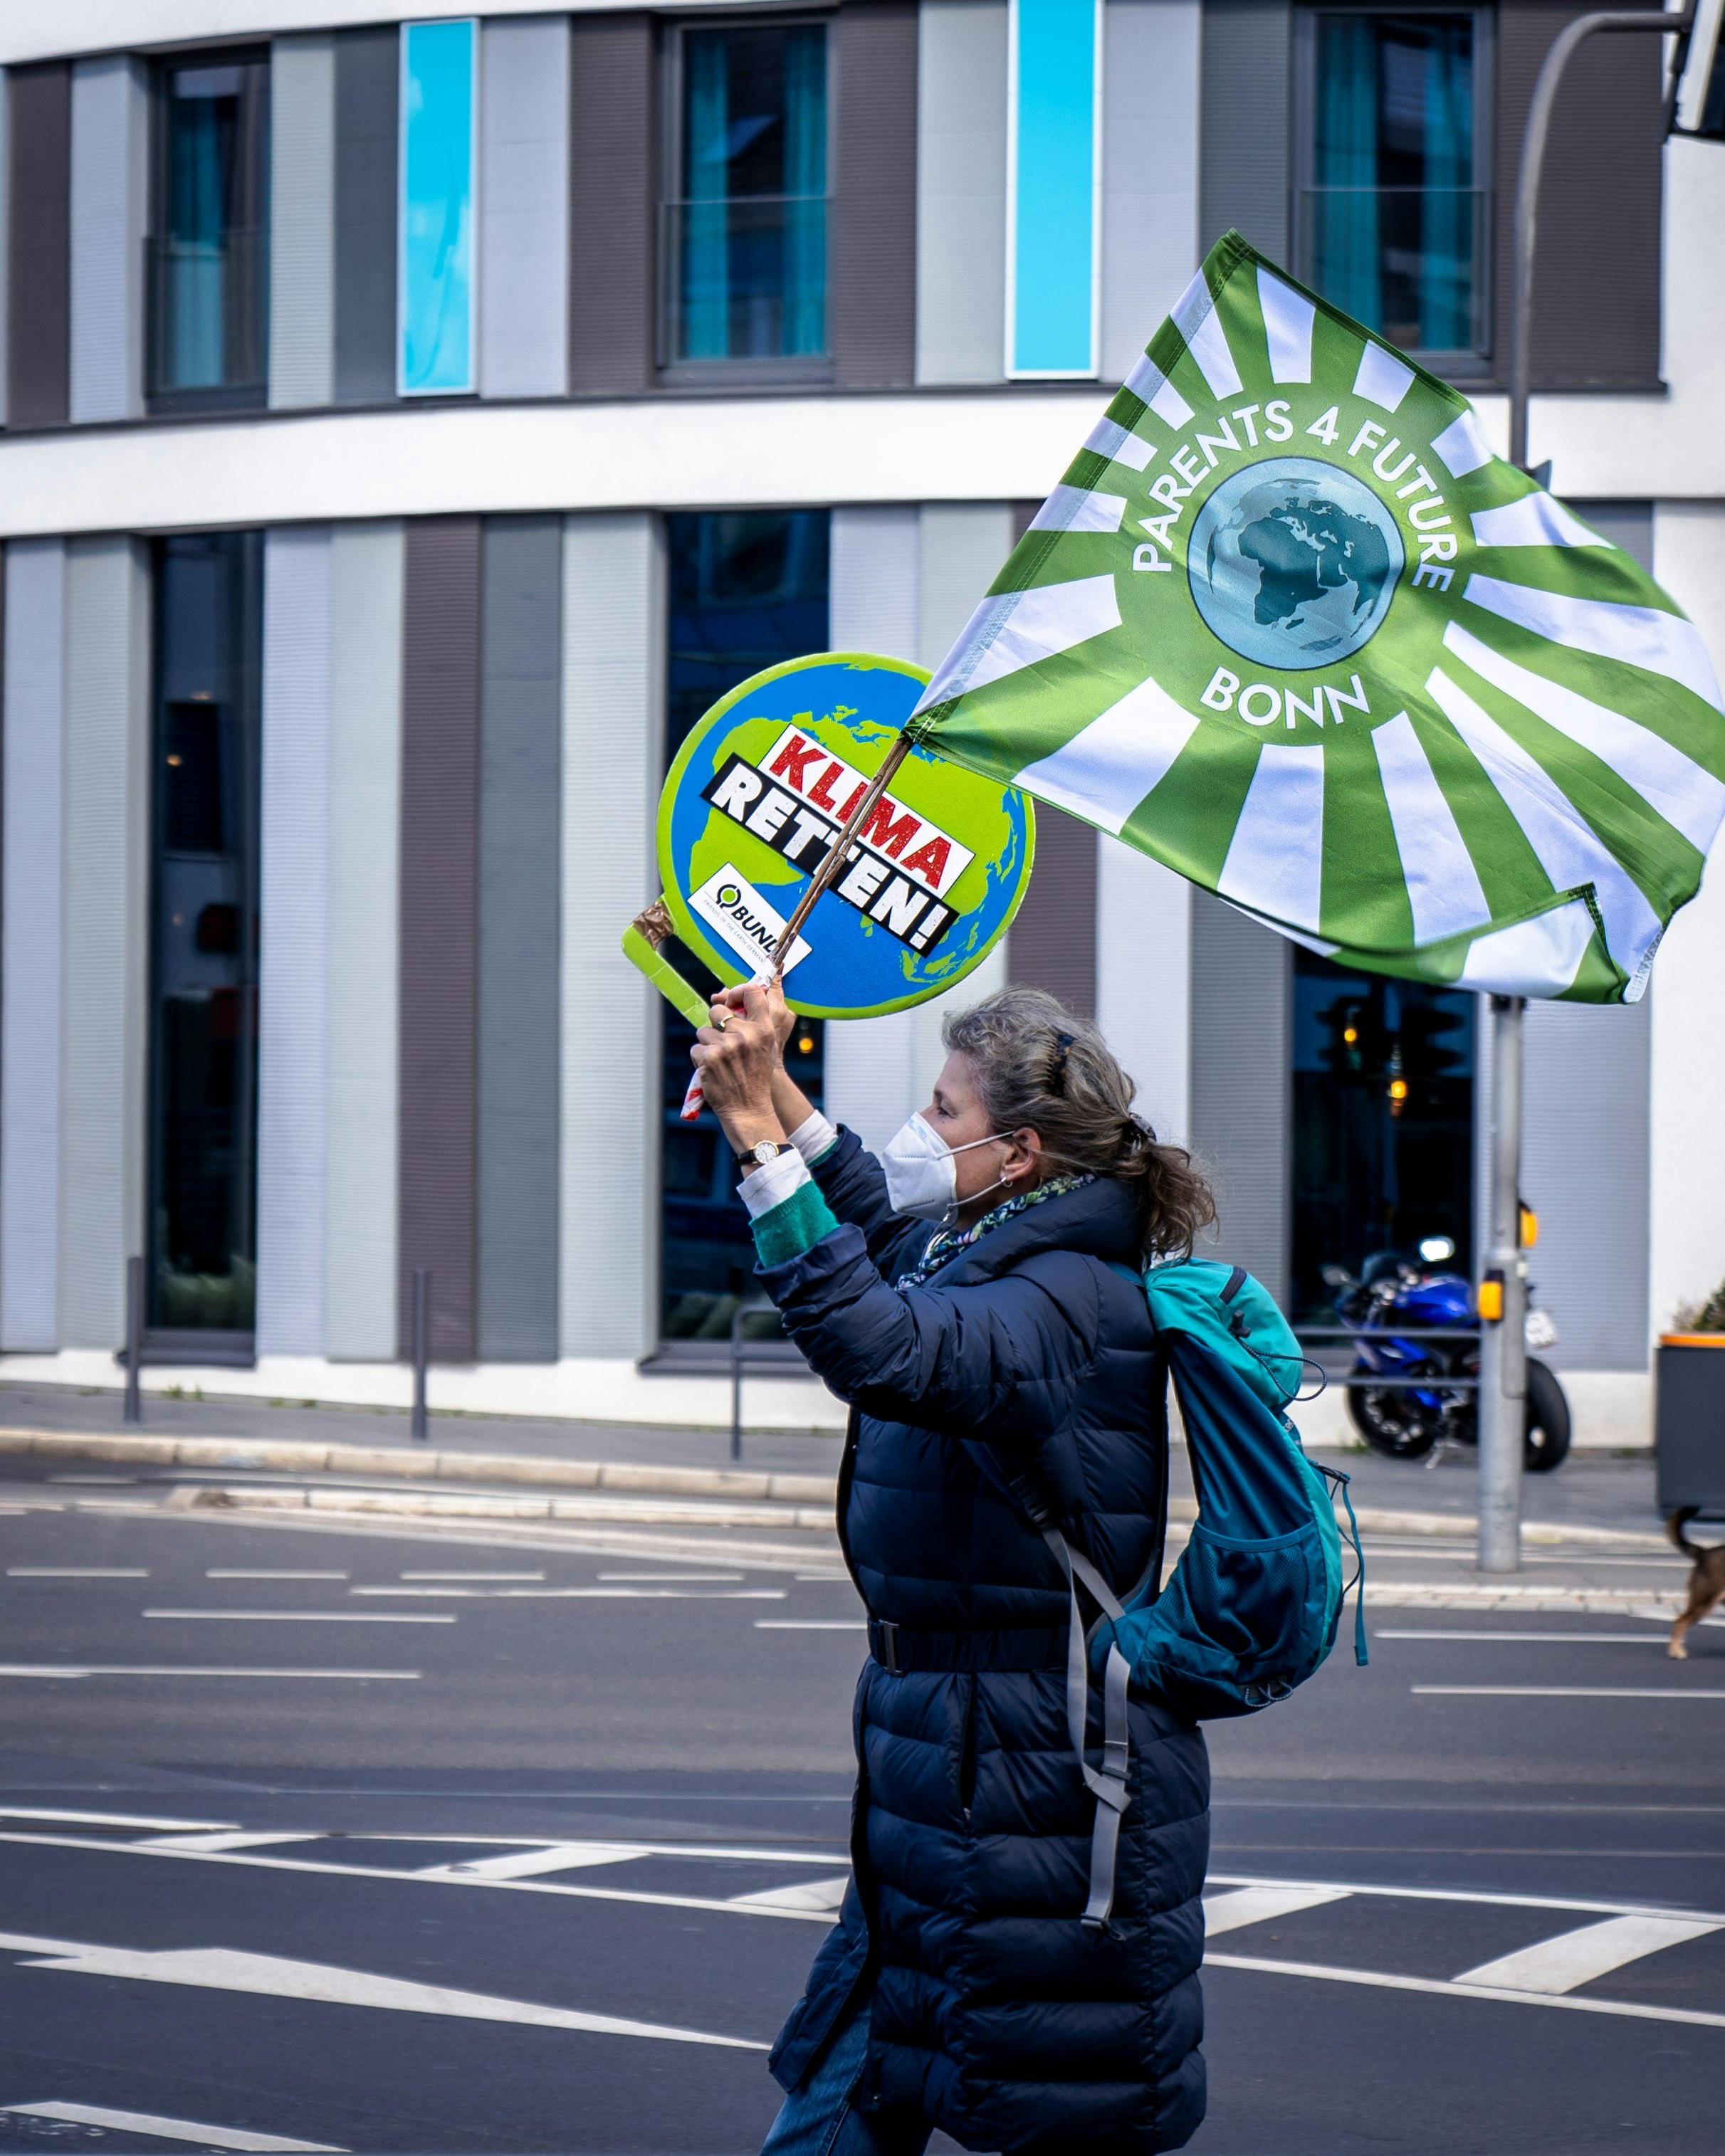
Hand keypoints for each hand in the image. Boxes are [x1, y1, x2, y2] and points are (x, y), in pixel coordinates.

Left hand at [693, 982, 786, 1150]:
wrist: (748, 1109)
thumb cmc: (757, 1078)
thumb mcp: (767, 1048)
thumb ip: (757, 1025)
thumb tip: (737, 1002)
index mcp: (764, 1030)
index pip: (751, 992)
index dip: (737, 991)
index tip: (731, 999)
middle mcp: (745, 1035)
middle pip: (717, 1010)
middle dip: (715, 1023)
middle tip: (722, 1040)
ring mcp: (726, 1046)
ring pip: (703, 1031)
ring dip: (707, 1045)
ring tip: (720, 1062)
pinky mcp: (708, 1057)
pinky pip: (696, 1048)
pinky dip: (700, 1059)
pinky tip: (712, 1071)